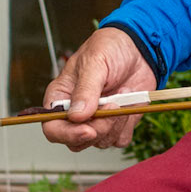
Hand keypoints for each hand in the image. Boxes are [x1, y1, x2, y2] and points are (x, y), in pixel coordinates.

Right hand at [40, 27, 157, 150]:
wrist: (138, 48)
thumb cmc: (109, 49)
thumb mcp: (94, 62)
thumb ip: (85, 89)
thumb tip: (76, 116)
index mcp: (61, 98)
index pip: (52, 128)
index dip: (67, 135)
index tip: (88, 130)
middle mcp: (76, 114)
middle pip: (77, 142)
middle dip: (99, 128)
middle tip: (112, 105)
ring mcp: (96, 121)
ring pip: (101, 142)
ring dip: (115, 122)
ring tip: (122, 94)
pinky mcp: (116, 124)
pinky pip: (120, 139)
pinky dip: (127, 124)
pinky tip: (128, 103)